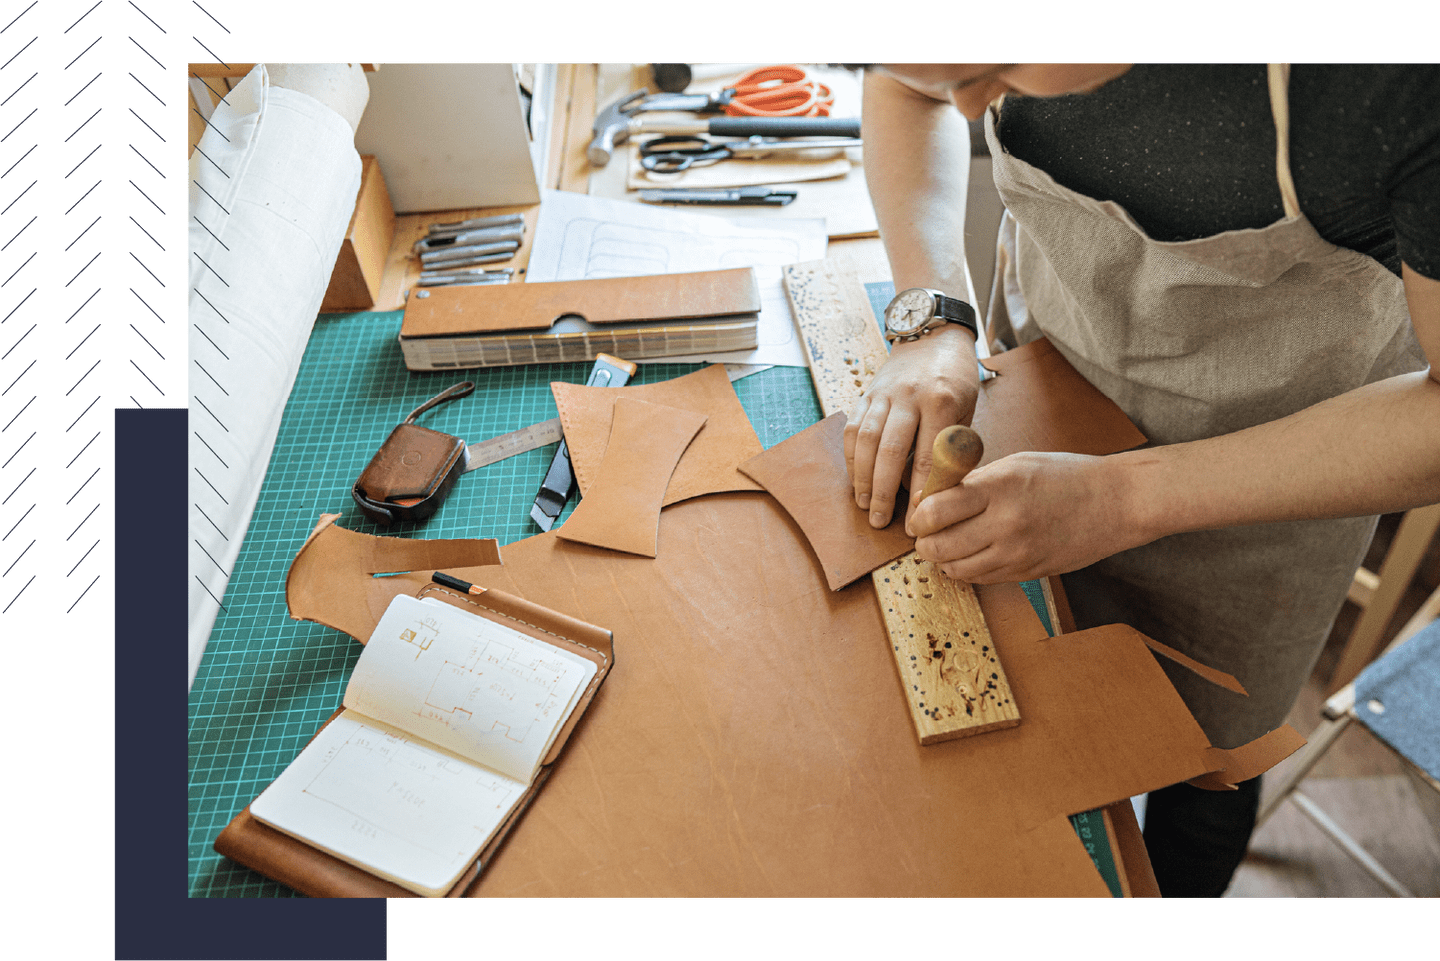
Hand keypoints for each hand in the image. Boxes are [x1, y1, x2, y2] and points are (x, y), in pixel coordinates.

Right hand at [843, 326, 978, 527]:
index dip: (922, 492)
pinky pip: (853, 428)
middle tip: (881, 521)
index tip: (919, 519)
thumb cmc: (956, 379)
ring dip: (862, 477)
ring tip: (863, 505)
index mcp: (942, 401)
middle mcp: (909, 396)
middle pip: (891, 452)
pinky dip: (851, 457)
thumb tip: (938, 492)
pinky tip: (855, 478)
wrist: (934, 337)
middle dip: (884, 491)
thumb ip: (953, 447)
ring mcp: (884, 393)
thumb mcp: (967, 410)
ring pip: (866, 441)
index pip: (929, 457)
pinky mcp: (867, 393)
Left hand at [907, 451, 1147, 583]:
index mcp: (999, 486)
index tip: (918, 514)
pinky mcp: (1028, 572)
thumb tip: (930, 497)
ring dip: (944, 559)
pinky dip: (968, 569)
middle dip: (924, 542)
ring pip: (956, 569)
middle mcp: (1005, 522)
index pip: (935, 510)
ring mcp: (1018, 553)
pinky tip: (973, 553)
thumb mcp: (1016, 464)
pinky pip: (981, 579)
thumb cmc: (1066, 476)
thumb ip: (973, 481)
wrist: (1117, 502)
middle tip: (926, 534)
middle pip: (939, 546)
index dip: (918, 515)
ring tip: (948, 544)